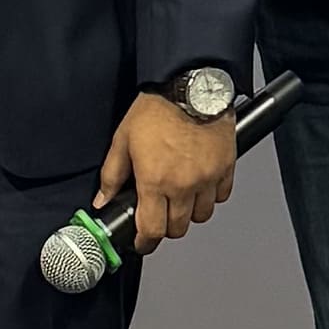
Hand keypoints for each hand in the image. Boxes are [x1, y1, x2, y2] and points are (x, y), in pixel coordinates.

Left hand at [95, 89, 236, 242]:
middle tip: (159, 215)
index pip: (152, 230)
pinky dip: (211, 196)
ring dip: (189, 212)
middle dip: (166, 226)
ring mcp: (208, 178)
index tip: (142, 242)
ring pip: (202, 215)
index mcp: (155, 181)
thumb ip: (112, 175)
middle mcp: (183, 185)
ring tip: (180, 197)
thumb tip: (102, 201)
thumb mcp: (123, 140)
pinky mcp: (226, 168)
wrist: (190, 85)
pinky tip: (200, 184)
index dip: (145, 242)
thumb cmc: (157, 108)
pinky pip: (222, 196)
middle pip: (178, 228)